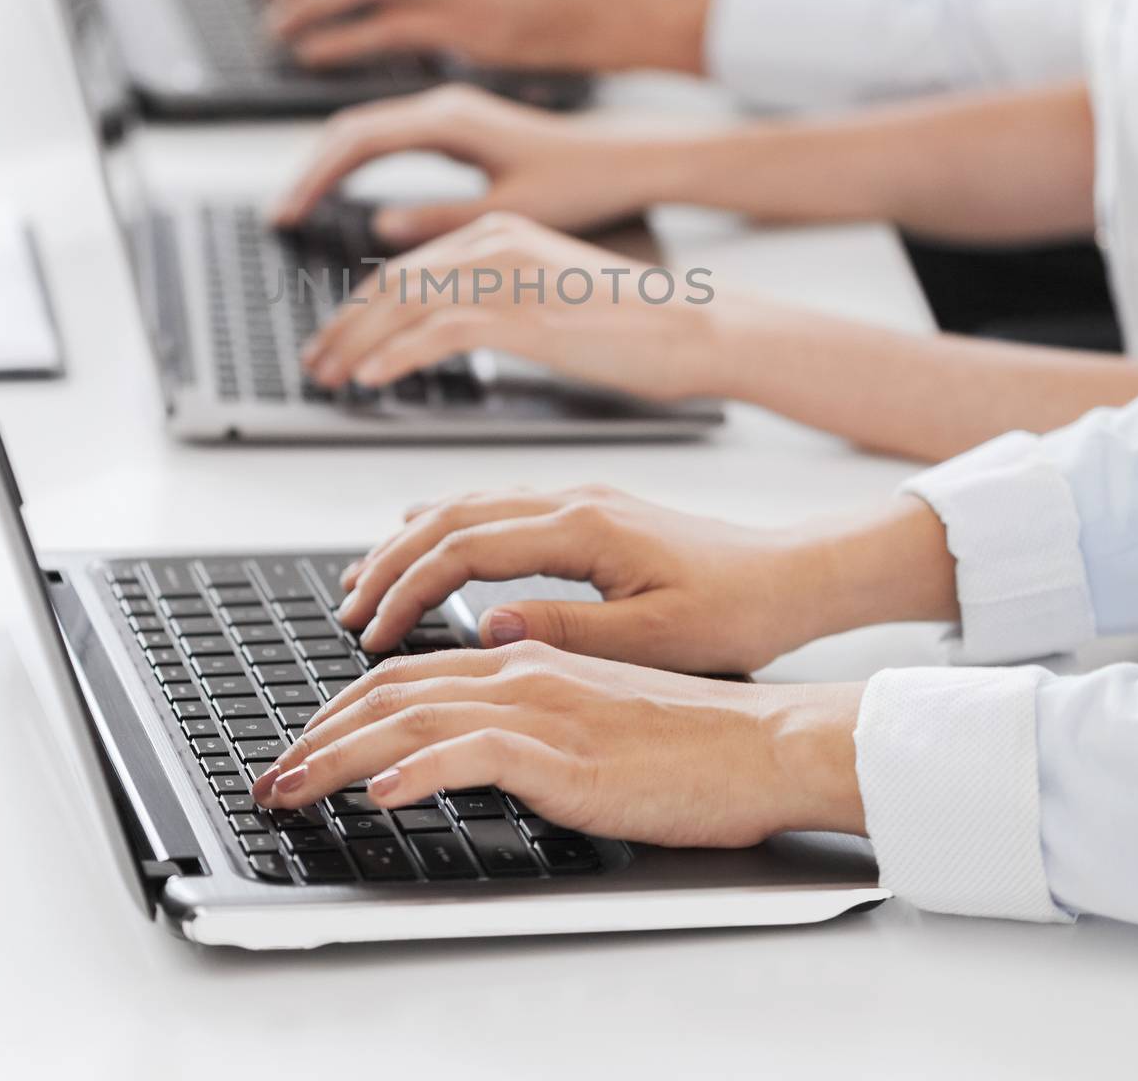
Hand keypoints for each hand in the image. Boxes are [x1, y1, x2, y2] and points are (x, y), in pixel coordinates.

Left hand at [252, 644, 866, 848]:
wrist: (763, 740)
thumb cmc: (687, 738)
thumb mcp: (592, 713)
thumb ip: (528, 712)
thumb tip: (468, 736)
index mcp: (524, 657)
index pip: (407, 675)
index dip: (342, 711)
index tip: (303, 748)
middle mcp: (521, 670)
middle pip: (390, 691)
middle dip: (316, 735)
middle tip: (273, 779)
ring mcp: (541, 709)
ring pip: (412, 717)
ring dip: (337, 756)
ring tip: (291, 790)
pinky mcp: (567, 753)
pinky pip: (473, 754)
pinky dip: (418, 769)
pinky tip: (381, 794)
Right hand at [272, 84, 671, 245]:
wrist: (631, 156)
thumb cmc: (584, 182)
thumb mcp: (511, 211)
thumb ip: (441, 217)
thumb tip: (381, 224)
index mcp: (451, 120)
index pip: (356, 140)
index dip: (312, 178)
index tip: (284, 214)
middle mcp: (444, 106)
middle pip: (350, 128)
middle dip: (308, 172)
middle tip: (278, 216)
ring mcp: (451, 111)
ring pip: (367, 128)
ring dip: (328, 164)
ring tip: (299, 204)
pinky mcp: (461, 125)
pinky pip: (390, 134)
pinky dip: (357, 159)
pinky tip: (347, 186)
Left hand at [300, 212, 722, 401]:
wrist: (694, 327)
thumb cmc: (632, 326)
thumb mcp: (548, 302)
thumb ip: (495, 305)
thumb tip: (450, 332)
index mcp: (499, 232)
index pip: (407, 268)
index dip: (360, 310)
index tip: (336, 342)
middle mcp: (494, 240)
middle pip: (392, 283)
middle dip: (345, 327)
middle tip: (317, 364)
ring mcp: (507, 271)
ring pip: (404, 304)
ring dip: (356, 344)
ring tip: (330, 378)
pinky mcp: (523, 310)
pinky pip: (439, 332)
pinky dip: (396, 357)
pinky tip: (372, 381)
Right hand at [335, 484, 822, 669]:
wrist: (791, 574)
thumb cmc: (737, 609)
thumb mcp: (654, 638)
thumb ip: (567, 631)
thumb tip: (488, 628)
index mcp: (582, 528)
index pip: (463, 547)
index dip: (407, 588)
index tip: (371, 631)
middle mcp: (571, 501)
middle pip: (450, 516)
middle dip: (389, 560)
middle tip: (346, 606)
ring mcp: (577, 499)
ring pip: (467, 504)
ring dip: (409, 538)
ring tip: (365, 577)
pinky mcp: (587, 510)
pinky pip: (494, 506)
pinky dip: (446, 524)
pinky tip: (426, 536)